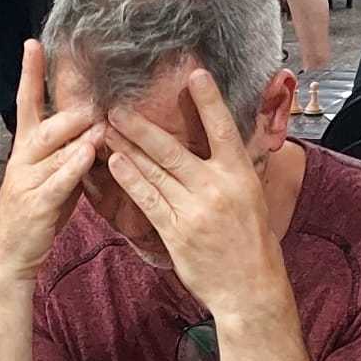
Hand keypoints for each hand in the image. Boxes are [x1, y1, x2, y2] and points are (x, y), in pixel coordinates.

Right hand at [0, 39, 102, 282]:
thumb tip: (93, 133)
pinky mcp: (37, 204)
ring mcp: (28, 181)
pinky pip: (57, 180)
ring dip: (77, 132)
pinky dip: (73, 166)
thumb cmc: (34, 217)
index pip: (27, 104)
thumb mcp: (52, 180)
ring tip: (100, 119)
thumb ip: (69, 156)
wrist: (8, 255)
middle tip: (95, 92)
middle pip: (45, 123)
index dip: (30, 74)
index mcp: (25, 150)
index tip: (34, 45)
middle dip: (70, 108)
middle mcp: (24, 160)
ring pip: (52, 148)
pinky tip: (88, 153)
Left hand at [104, 70, 281, 315]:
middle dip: (142, 126)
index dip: (208, 101)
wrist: (250, 286)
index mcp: (240, 174)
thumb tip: (221, 140)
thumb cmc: (252, 242)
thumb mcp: (252, 198)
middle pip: (173, 149)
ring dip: (128, 148)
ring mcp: (195, 210)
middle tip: (118, 105)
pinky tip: (115, 163)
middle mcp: (216, 187)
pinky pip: (148, 200)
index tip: (195, 73)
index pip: (223, 128)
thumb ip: (232, 170)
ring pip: (155, 171)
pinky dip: (130, 180)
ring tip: (107, 129)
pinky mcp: (177, 232)